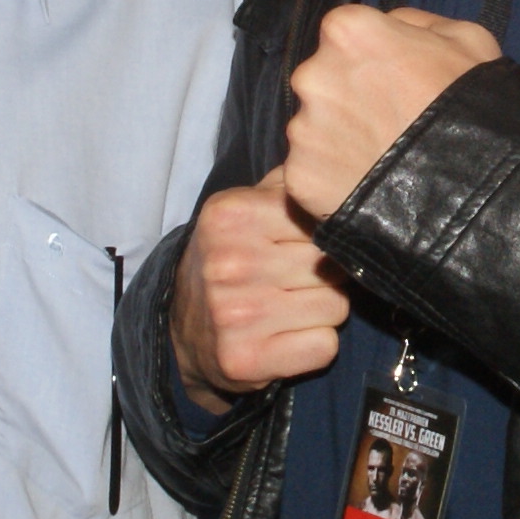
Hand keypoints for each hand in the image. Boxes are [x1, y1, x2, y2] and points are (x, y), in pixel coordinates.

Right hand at [171, 166, 354, 405]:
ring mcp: (237, 314)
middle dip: (325, 275)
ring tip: (290, 307)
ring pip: (336, 306)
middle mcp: (231, 263)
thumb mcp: (244, 208)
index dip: (324, 235)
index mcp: (232, 215)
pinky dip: (314, 345)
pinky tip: (288, 338)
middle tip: (295, 282)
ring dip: (323, 311)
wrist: (181, 330)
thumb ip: (289, 182)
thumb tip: (338, 158)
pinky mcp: (246, 359)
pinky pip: (324, 346)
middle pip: (334, 266)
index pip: (323, 219)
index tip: (302, 246)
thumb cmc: (228, 260)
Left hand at [282, 6, 504, 219]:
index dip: (371, 56)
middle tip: (388, 122)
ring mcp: (302, 129)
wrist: (471, 187)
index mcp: (347, 32)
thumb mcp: (464, 38)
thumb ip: (414, 23)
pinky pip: (314, 170)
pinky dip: (334, 177)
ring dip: (341, 138)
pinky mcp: (300, 176)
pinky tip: (368, 184)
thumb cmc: (472, 102)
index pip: (345, 35)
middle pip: (324, 80)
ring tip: (381, 158)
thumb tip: (390, 28)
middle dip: (350, 96)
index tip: (394, 79)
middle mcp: (312, 74)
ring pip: (316, 127)